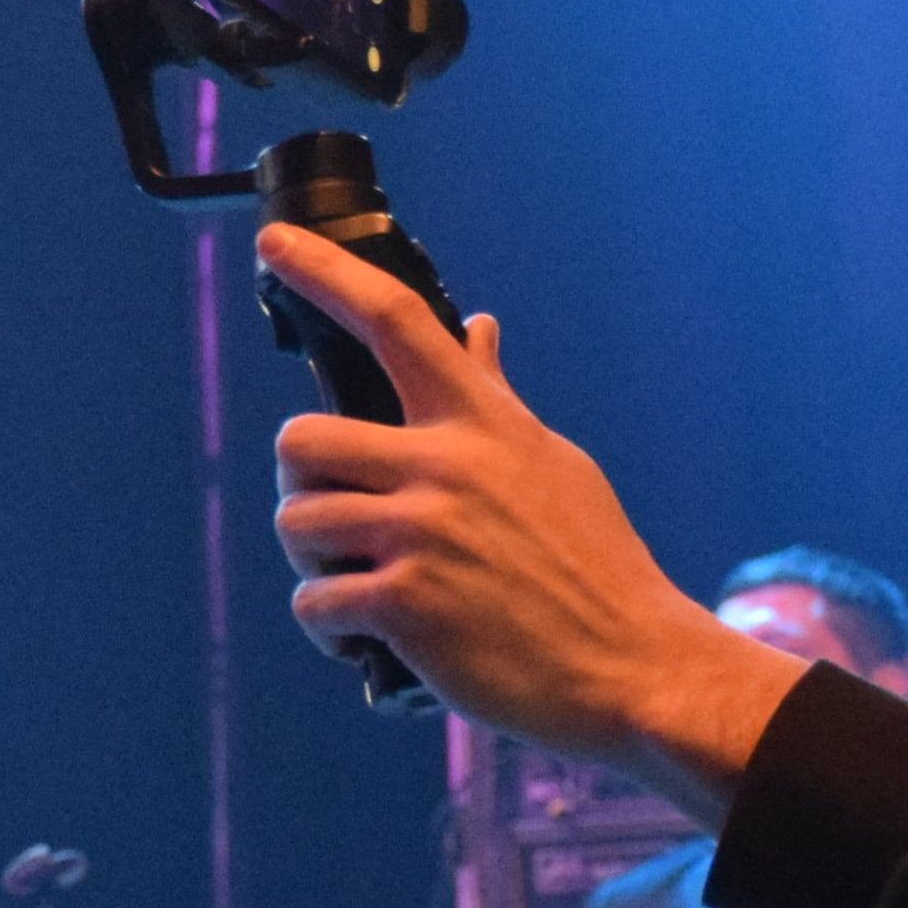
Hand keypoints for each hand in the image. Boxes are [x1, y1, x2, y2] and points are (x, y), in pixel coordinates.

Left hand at [258, 226, 811, 815]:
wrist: (633, 666)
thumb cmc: (594, 565)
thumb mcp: (552, 465)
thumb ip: (496, 398)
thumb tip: (479, 326)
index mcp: (483, 422)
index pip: (394, 320)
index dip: (326, 273)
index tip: (274, 241)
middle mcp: (447, 466)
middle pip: (301, 438)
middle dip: (302, 483)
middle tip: (336, 518)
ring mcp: (424, 534)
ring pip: (296, 521)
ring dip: (312, 560)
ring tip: (356, 583)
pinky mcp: (406, 606)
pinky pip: (314, 602)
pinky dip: (328, 626)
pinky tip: (365, 638)